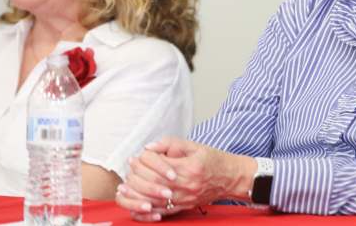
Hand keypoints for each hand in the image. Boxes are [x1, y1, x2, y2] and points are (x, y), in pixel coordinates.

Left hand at [115, 137, 257, 221]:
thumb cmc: (215, 160)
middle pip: (154, 184)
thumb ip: (172, 144)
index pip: (160, 166)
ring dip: (137, 196)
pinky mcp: (184, 207)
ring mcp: (185, 198)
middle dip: (137, 177)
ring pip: (155, 201)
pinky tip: (136, 204)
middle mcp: (187, 185)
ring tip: (124, 189)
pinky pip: (162, 212)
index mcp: (190, 168)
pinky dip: (146, 211)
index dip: (145, 161)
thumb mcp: (196, 146)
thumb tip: (150, 147)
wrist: (232, 177)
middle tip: (129, 169)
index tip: (137, 156)